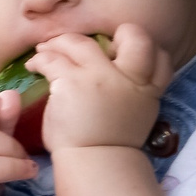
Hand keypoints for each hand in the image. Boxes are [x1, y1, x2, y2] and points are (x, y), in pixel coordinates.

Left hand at [27, 25, 173, 152]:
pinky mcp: (71, 83)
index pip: (161, 57)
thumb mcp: (136, 116)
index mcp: (147, 89)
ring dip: (60, 43)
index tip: (123, 51)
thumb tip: (120, 78)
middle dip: (118, 33)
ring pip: (80, 43)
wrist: (94, 162)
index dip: (147, 49)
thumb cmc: (109, 144)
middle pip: (134, 37)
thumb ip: (135, 93)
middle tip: (94, 43)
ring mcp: (99, 78)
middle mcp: (128, 78)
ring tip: (46, 49)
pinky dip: (40, 59)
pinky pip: (51, 60)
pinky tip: (34, 66)